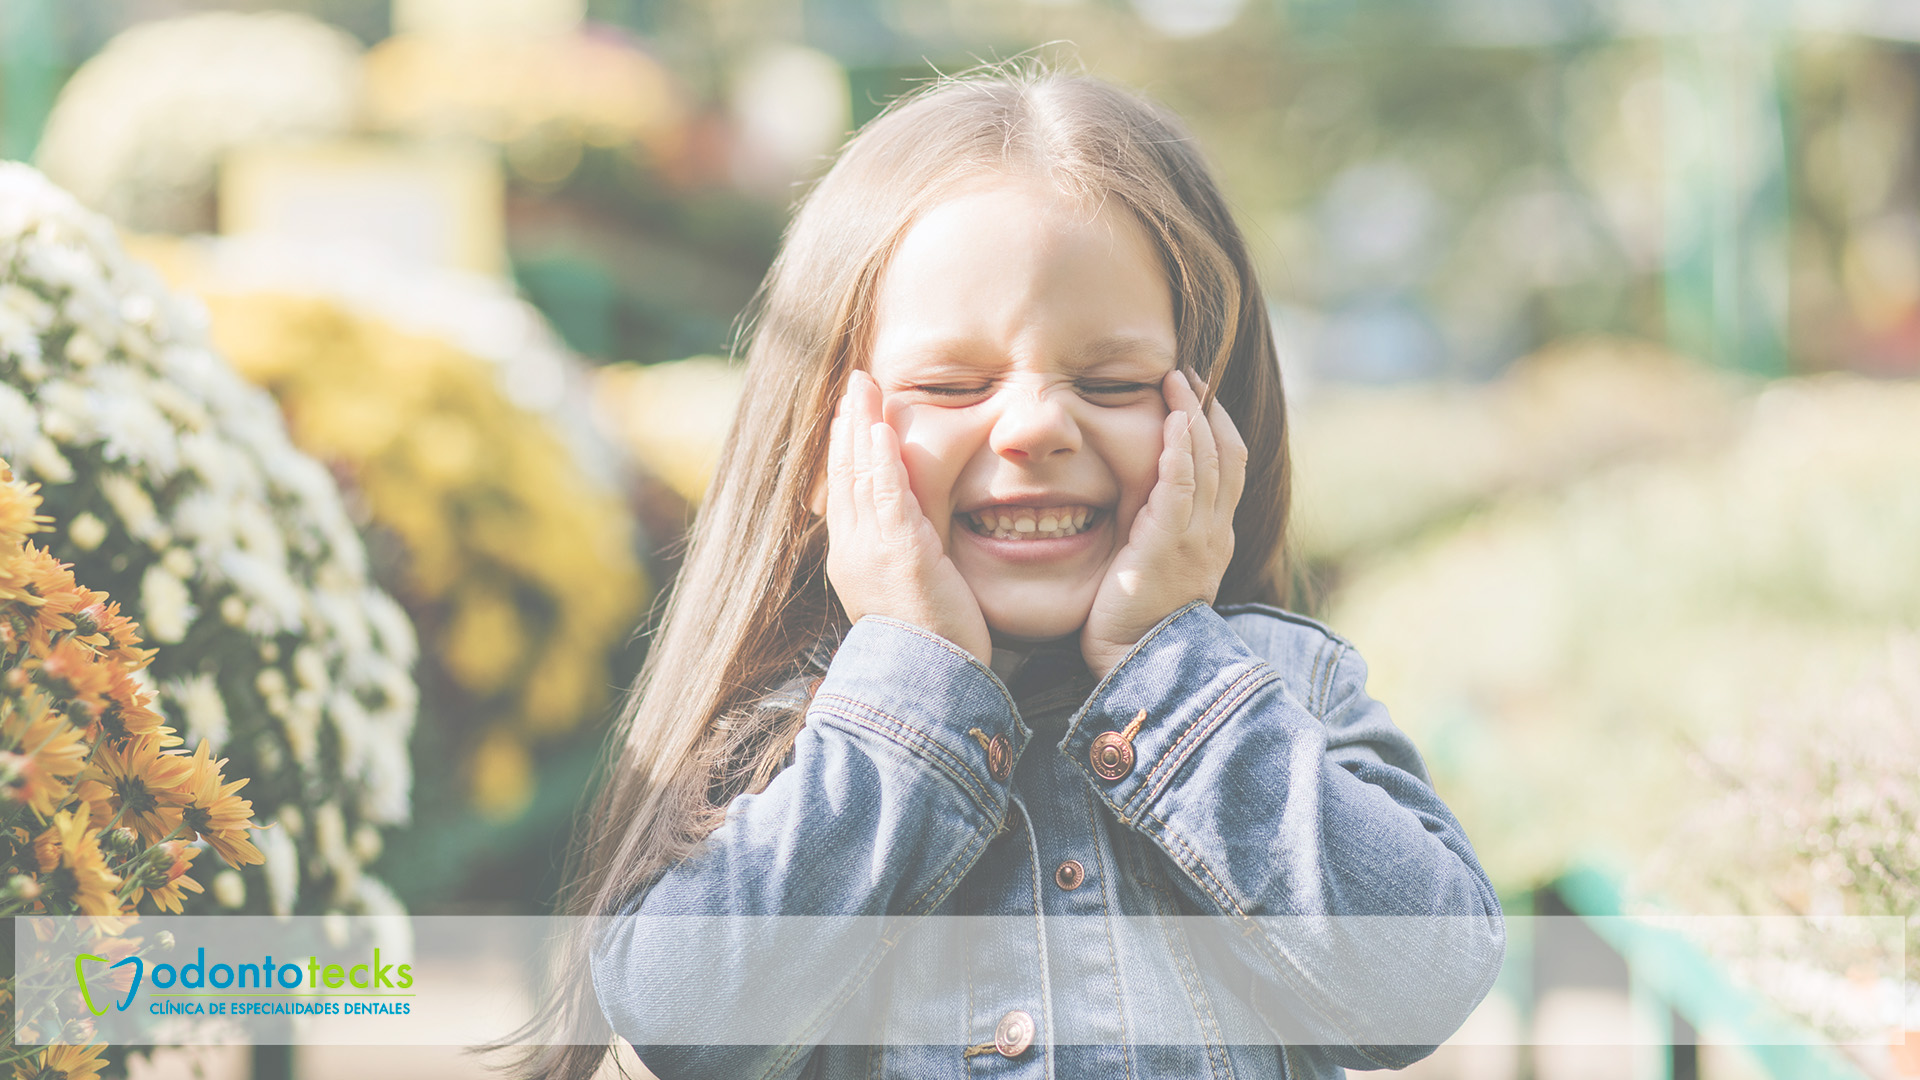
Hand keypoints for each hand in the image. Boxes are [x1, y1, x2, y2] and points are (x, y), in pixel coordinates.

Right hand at [823, 369, 992, 664]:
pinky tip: (880, 429)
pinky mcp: (900, 554)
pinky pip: (884, 496)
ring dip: (860, 427)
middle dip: (847, 425)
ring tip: (863, 388)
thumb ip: (904, 562)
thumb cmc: (927, 650)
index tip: (850, 417)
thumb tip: (913, 543)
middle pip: (843, 475)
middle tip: (852, 385)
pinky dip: (879, 459)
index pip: (844, 494)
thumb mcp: (907, 597)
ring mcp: (870, 552)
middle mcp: (851, 553)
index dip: (846, 451)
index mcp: (851, 563)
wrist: (925, 689)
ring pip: (858, 476)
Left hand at [1080, 368, 1246, 678]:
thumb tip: (1137, 502)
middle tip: (1185, 371)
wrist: (1137, 666)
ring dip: (1193, 414)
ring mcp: (1199, 539)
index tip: (1193, 393)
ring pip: (1211, 461)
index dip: (1215, 425)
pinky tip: (1173, 419)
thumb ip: (1155, 532)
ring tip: (1174, 379)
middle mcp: (1216, 534)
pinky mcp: (1171, 546)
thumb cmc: (1134, 623)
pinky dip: (1181, 448)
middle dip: (1207, 407)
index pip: (1228, 467)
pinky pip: (1183, 486)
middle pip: (1227, 454)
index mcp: (1214, 538)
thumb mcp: (1155, 569)